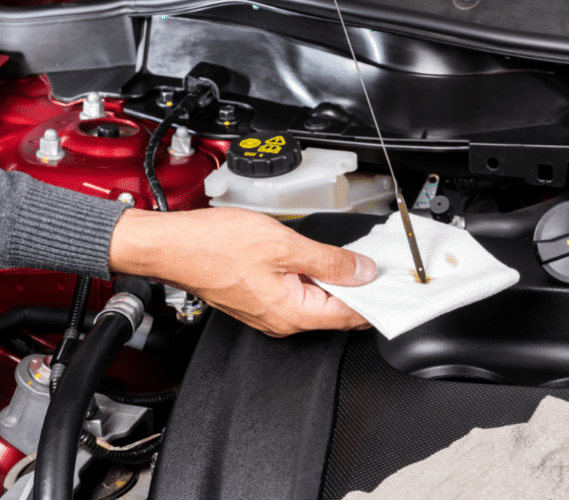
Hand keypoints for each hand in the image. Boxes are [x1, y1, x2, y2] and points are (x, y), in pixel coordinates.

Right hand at [108, 207, 376, 336]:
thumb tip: (362, 272)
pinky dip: (314, 278)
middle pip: (336, 310)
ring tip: (349, 258)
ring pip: (317, 300)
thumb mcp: (284, 245)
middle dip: (359, 289)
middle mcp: (282, 320)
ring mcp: (270, 312)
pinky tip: (318, 259)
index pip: (350, 316)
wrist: (173, 245)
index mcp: (292, 313)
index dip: (376, 300)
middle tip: (375, 263)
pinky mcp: (260, 300)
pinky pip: (298, 294)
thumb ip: (329, 261)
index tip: (393, 284)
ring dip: (336, 281)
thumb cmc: (214, 246)